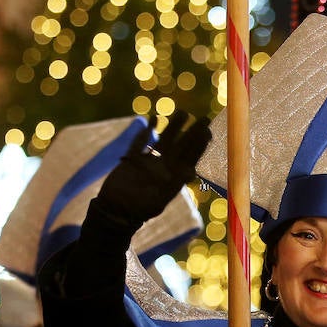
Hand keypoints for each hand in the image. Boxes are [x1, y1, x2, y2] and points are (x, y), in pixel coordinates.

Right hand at [92, 111, 209, 231]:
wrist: (117, 213)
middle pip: (182, 146)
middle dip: (194, 132)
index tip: (208, 132)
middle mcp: (164, 167)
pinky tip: (154, 119)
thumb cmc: (140, 210)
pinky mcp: (133, 159)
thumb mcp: (161, 199)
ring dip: (174, 127)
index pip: (191, 158)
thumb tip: (189, 172)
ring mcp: (149, 161)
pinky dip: (146, 131)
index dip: (200, 145)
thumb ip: (174, 185)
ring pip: (165, 140)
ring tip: (183, 113)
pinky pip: (141, 142)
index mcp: (174, 177)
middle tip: (205, 119)